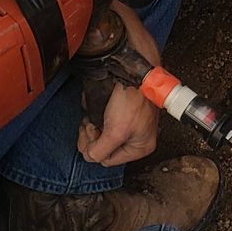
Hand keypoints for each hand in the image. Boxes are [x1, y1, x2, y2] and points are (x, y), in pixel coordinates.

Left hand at [78, 4, 160, 166]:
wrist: (133, 70)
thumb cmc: (133, 97)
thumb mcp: (116, 132)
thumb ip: (99, 151)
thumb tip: (89, 155)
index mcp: (141, 147)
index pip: (107, 160)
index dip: (95, 147)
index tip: (93, 131)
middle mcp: (136, 138)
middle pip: (103, 148)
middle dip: (92, 136)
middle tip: (90, 124)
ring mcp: (128, 124)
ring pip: (100, 135)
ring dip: (91, 125)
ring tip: (92, 115)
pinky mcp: (121, 112)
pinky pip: (102, 121)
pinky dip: (94, 115)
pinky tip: (95, 109)